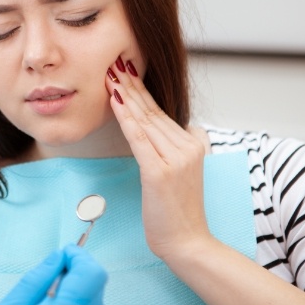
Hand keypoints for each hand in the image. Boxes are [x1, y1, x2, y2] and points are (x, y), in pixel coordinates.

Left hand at [105, 56, 209, 260]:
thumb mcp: (181, 172)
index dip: (140, 90)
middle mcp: (188, 146)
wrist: (188, 242)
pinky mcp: (160, 172)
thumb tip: (157, 127)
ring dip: (125, 95)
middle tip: (114, 62)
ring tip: (110, 75)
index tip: (125, 72)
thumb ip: (172, 147)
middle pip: (152, 110)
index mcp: (193, 143)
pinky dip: (126, 118)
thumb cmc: (177, 210)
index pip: (160, 112)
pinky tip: (115, 101)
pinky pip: (139, 139)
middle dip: (130, 85)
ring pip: (144, 121)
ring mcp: (176, 158)